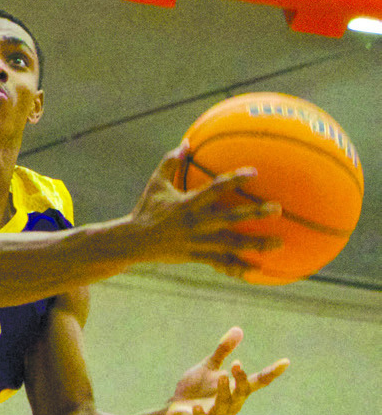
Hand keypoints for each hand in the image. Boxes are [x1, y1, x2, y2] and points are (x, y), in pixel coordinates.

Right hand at [128, 142, 282, 276]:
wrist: (134, 241)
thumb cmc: (145, 209)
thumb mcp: (156, 183)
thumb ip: (171, 162)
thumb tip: (187, 143)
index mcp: (189, 203)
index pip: (216, 188)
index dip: (236, 180)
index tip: (255, 173)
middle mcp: (197, 223)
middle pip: (232, 218)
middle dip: (255, 213)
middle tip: (277, 209)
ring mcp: (199, 242)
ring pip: (233, 245)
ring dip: (257, 244)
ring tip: (279, 243)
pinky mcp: (198, 256)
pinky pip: (222, 263)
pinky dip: (239, 268)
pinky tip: (257, 272)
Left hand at [165, 327, 288, 414]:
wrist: (175, 409)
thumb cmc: (196, 388)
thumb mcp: (208, 366)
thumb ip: (223, 351)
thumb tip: (239, 329)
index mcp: (234, 389)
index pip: (257, 382)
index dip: (271, 373)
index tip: (285, 361)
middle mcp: (229, 403)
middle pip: (242, 394)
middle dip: (242, 380)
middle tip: (237, 364)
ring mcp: (215, 414)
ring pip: (225, 406)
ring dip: (224, 392)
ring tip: (221, 375)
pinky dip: (201, 413)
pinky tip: (197, 406)